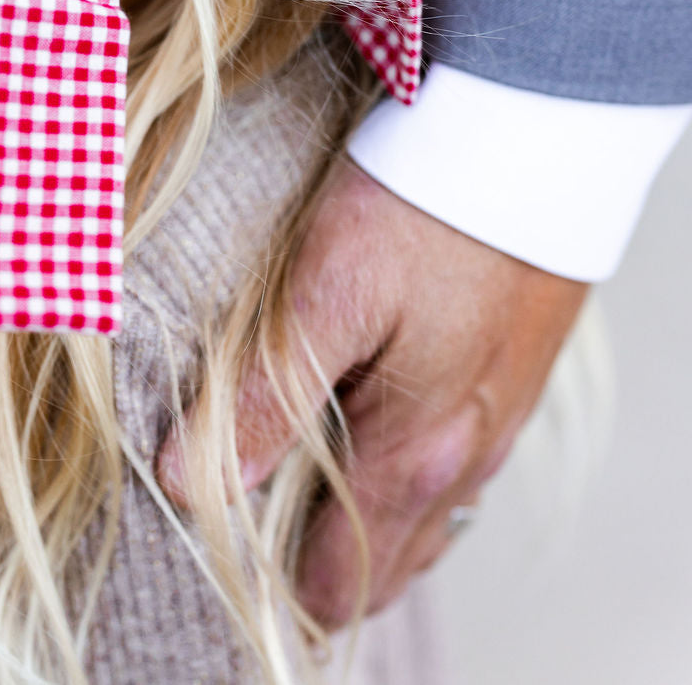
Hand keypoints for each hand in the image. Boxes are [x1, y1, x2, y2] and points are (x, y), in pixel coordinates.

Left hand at [158, 154, 587, 625]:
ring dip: (365, 507)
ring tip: (303, 451)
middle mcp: (466, 458)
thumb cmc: (420, 209)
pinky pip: (453, 457)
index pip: (342, 582)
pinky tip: (369, 400)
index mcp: (414, 454)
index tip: (225, 537)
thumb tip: (189, 483)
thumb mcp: (325, 295)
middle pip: (388, 565)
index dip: (279, 580)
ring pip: (424, 512)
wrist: (531, 137)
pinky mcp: (511, 372)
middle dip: (321, 557)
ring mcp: (497, 419)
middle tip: (254, 497)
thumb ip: (265, 399)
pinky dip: (404, 458)